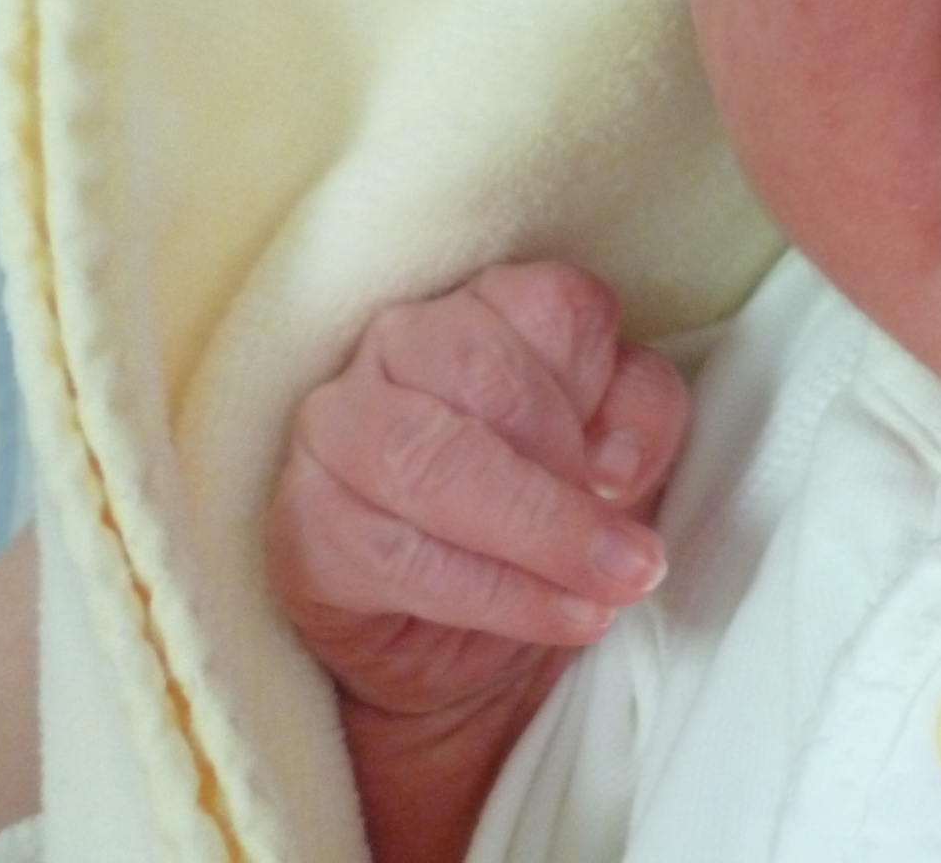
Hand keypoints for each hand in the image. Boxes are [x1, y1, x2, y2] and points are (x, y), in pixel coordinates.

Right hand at [268, 262, 689, 722]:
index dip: (602, 384)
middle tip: (631, 554)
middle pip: (486, 374)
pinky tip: (559, 617)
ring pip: (433, 460)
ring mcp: (337, 429)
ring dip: (538, 535)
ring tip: (607, 592)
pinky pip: (398, 555)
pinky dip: (494, 595)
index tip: (628, 471)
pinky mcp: (302, 524)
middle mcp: (398, 346)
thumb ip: (638, 420)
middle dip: (566, 470)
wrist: (454, 636)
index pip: (554, 305)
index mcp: (485, 308)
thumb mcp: (617, 456)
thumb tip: (614, 459)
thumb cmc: (541, 510)